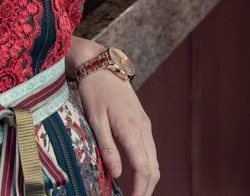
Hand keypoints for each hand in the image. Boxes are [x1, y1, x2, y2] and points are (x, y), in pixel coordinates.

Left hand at [78, 72, 158, 195]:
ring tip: (136, 194)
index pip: (143, 168)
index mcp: (131, 129)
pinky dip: (147, 168)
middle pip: (154, 168)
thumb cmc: (94, 92)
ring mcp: (146, 126)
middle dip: (146, 190)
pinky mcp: (143, 124)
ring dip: (148, 181)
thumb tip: (118, 175)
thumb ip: (107, 148)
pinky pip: (150, 151)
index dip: (140, 190)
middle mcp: (143, 129)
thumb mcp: (95, 120)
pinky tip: (137, 176)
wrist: (101, 67)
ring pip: (154, 161)